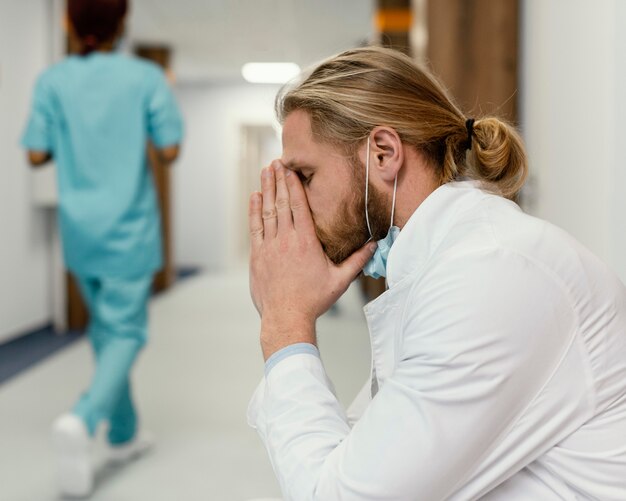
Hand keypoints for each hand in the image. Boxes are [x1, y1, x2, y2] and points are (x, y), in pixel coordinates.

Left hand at [249, 160, 375, 359]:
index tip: (290, 169)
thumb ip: (357, 261)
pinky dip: (254, 210)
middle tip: (276, 162)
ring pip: (266, 212)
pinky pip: (255, 227)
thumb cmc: (314, 300)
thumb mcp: (340, 280)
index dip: (293, 185)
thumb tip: (374, 245)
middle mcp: (286, 240)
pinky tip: (254, 197)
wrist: (286, 317)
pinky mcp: (257, 256)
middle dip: (278, 180)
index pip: (298, 206)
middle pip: (281, 203)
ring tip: (265, 171)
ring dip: (266, 189)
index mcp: (306, 242)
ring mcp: (269, 247)